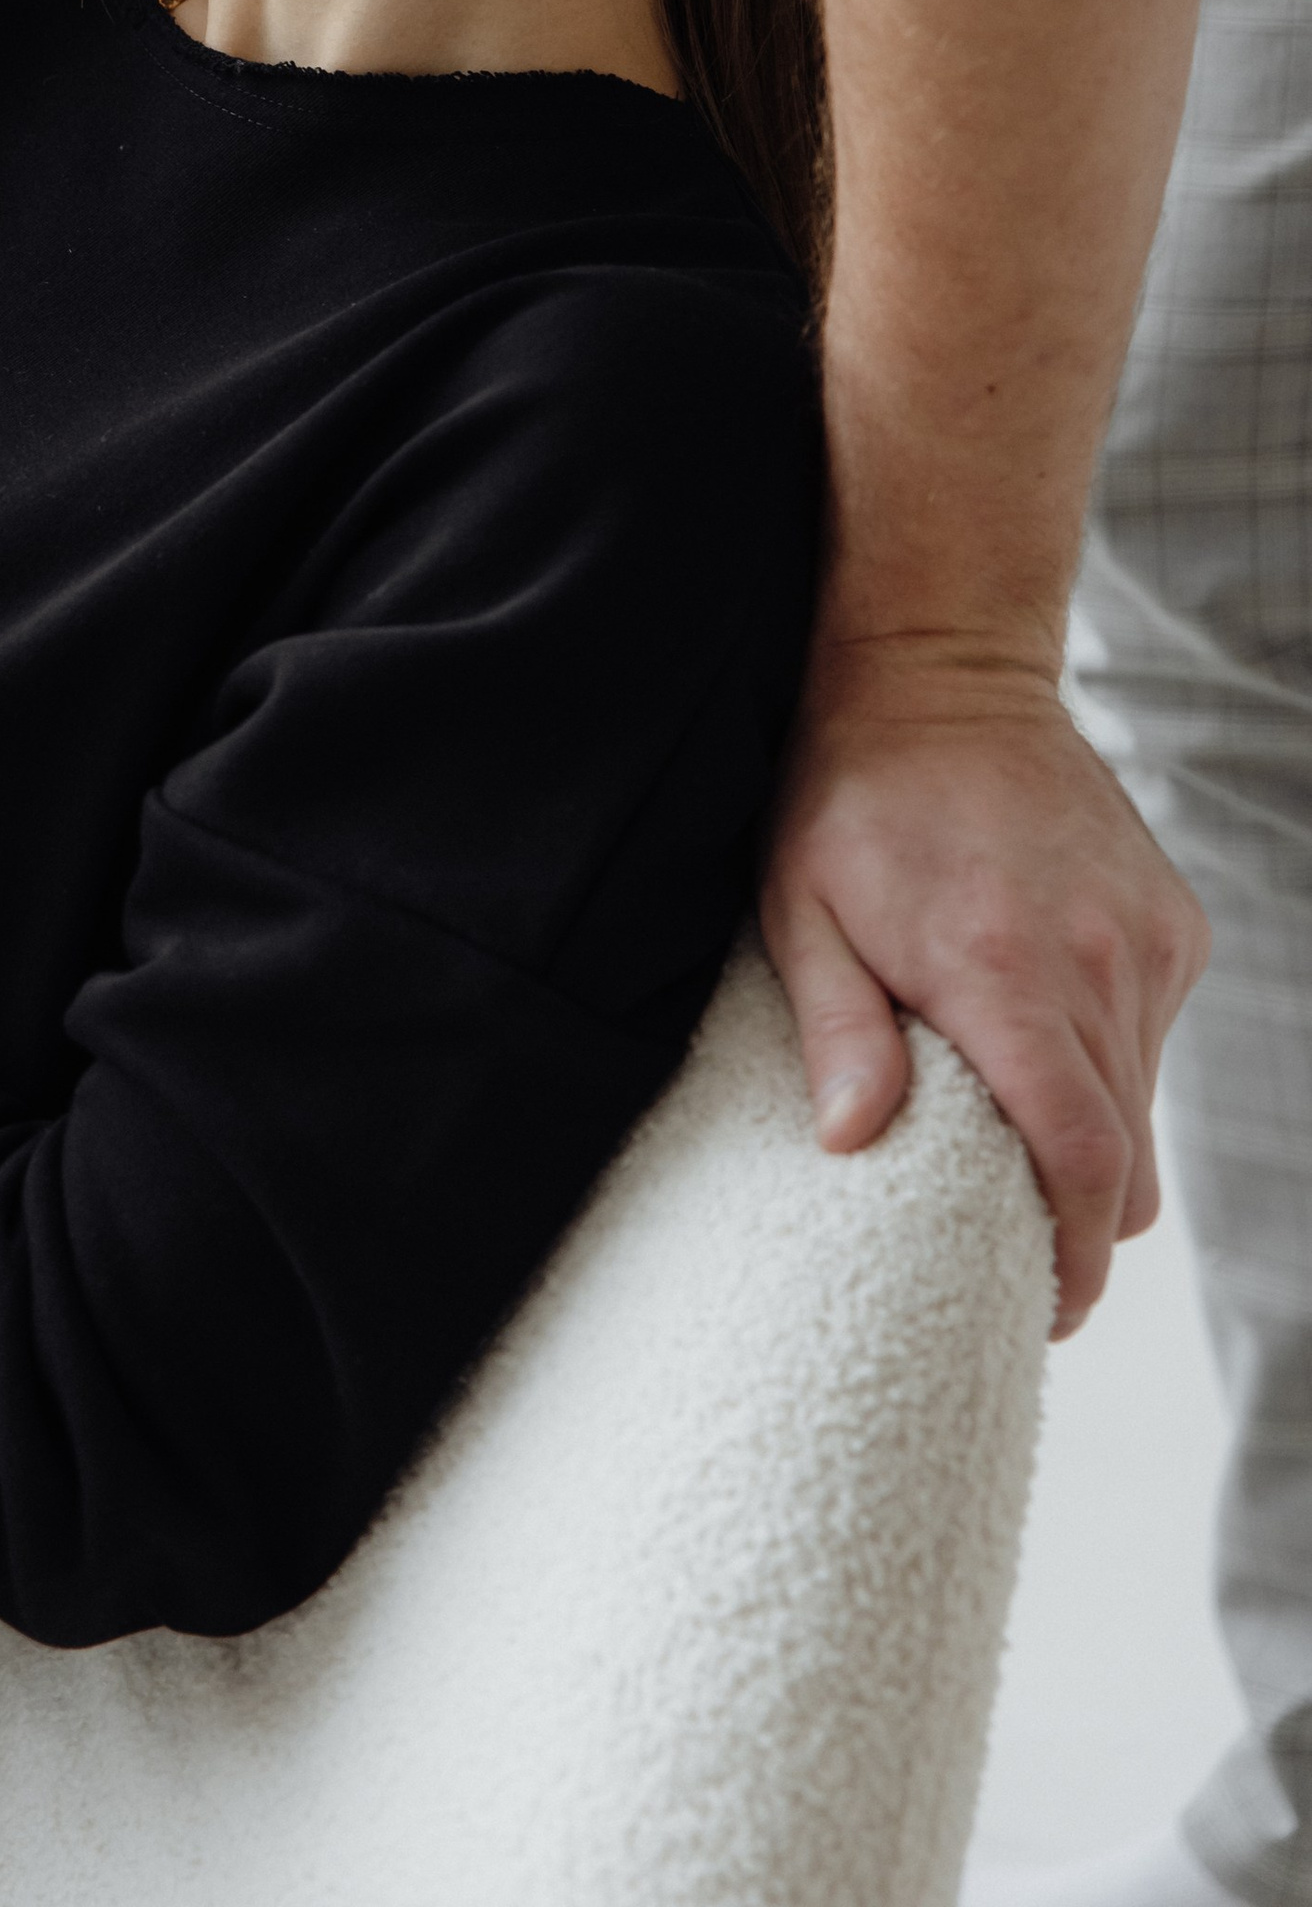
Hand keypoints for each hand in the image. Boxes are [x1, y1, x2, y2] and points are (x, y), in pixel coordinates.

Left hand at [761, 648, 1207, 1334]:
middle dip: (1079, 1222)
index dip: (1073, 1257)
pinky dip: (1107, 1061)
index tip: (1041, 1305)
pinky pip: (1151, 1036)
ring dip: (1090, 1137)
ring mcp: (1145, 939)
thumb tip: (853, 1144)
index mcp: (1004, 972)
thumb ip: (839, 1030)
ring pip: (1144, 1103)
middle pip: (1125, 1158)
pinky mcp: (1171, 920)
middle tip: (1013, 1249)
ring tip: (1008, 1127)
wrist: (940, 667)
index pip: (1081, 1160)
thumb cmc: (847, 792)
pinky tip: (1036, 1027)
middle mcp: (1097, 962)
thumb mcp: (801, 907)